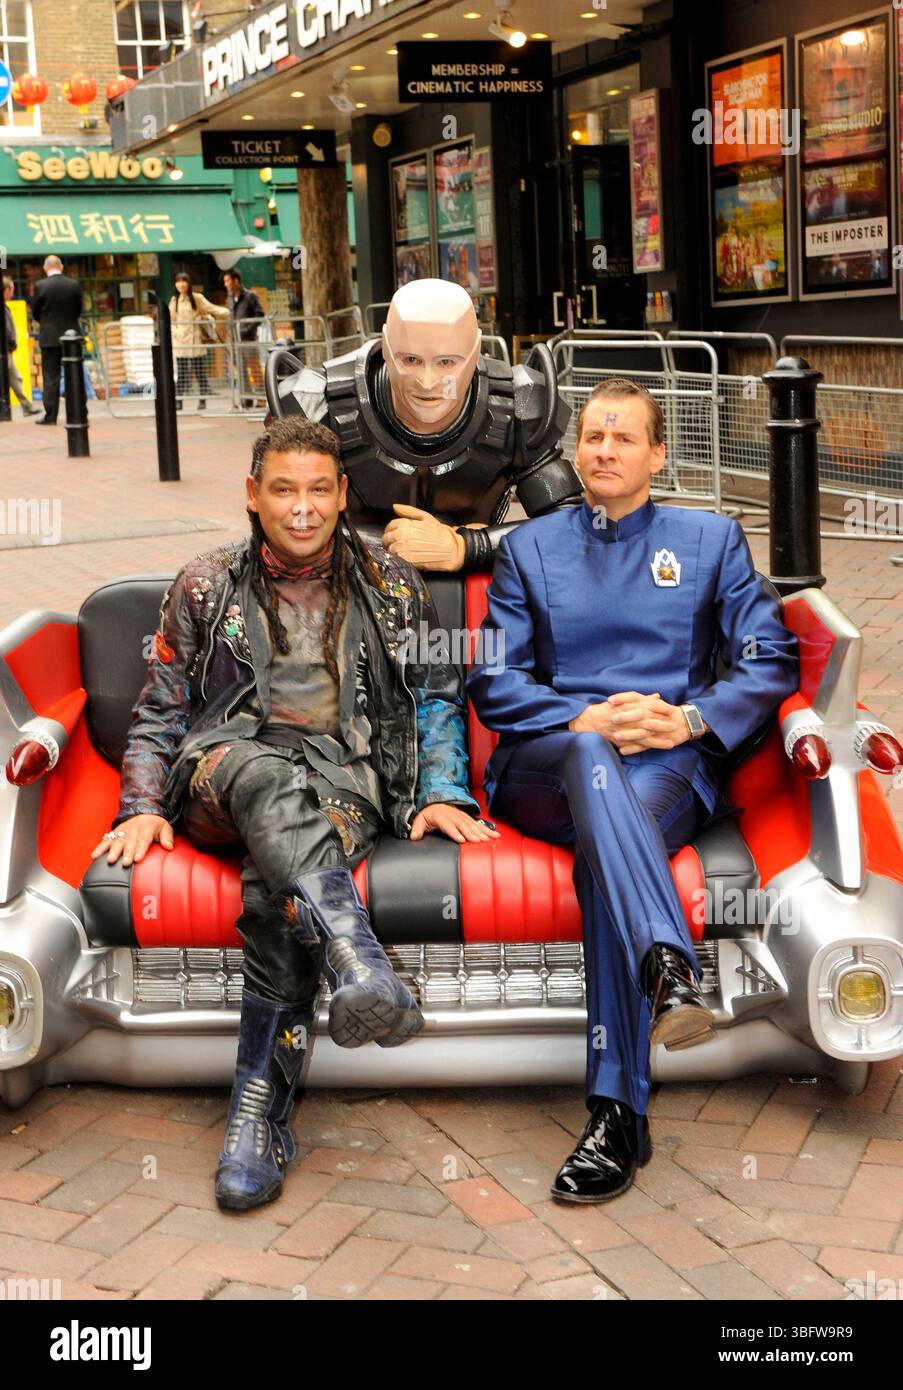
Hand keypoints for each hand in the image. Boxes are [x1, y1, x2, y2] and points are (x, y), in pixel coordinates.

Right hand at [90, 814, 173, 866]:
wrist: (144, 811)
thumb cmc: (155, 823)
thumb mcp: (165, 827)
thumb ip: (167, 837)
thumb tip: (169, 847)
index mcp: (146, 830)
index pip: (143, 840)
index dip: (140, 849)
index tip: (137, 858)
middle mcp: (133, 831)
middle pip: (130, 843)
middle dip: (127, 853)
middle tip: (125, 863)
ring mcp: (123, 832)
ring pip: (117, 842)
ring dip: (113, 851)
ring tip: (110, 860)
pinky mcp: (115, 833)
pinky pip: (106, 840)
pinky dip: (100, 847)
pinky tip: (94, 855)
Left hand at [381, 504, 465, 570]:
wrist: (452, 550)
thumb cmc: (441, 534)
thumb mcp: (426, 517)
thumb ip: (409, 511)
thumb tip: (395, 506)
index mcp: (407, 523)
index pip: (390, 526)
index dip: (390, 530)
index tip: (394, 534)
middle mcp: (404, 535)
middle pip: (387, 538)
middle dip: (389, 541)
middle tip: (395, 543)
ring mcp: (405, 548)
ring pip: (390, 549)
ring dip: (394, 550)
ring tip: (402, 551)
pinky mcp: (408, 560)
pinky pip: (397, 559)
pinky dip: (399, 558)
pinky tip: (406, 557)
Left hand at [409, 803, 501, 843]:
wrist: (437, 803)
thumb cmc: (428, 815)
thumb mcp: (420, 820)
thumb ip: (417, 829)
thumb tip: (413, 837)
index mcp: (441, 817)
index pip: (448, 825)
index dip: (455, 832)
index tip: (461, 839)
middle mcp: (454, 816)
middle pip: (463, 825)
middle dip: (471, 833)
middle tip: (477, 841)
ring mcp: (462, 817)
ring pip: (472, 825)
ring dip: (481, 832)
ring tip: (488, 839)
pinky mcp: (468, 819)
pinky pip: (479, 824)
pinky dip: (487, 830)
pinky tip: (495, 835)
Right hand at [569, 691, 691, 754]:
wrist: (586, 721)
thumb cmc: (606, 710)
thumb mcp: (623, 700)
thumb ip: (641, 699)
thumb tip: (657, 696)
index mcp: (626, 705)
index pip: (646, 706)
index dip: (660, 709)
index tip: (672, 710)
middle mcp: (624, 718)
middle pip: (646, 721)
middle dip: (661, 724)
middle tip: (675, 725)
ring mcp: (622, 730)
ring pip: (642, 735)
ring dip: (657, 739)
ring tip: (671, 742)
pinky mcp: (619, 741)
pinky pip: (635, 745)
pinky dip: (647, 748)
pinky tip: (657, 750)